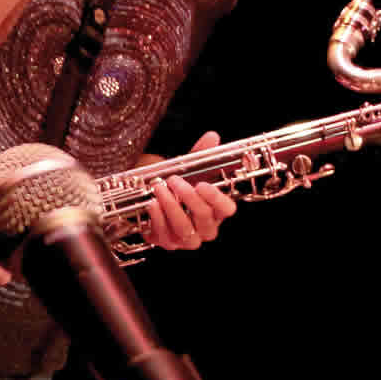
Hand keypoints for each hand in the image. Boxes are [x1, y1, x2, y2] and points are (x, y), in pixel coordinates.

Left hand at [147, 132, 237, 251]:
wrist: (153, 198)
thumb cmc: (177, 187)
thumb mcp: (189, 170)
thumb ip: (201, 154)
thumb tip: (212, 136)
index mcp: (217, 211)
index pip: (227, 209)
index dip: (216, 199)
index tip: (202, 184)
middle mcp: (205, 228)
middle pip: (205, 218)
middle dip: (188, 198)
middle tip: (174, 180)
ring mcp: (187, 239)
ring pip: (184, 228)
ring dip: (171, 207)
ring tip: (159, 189)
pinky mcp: (168, 243)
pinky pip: (164, 236)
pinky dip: (157, 219)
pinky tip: (152, 204)